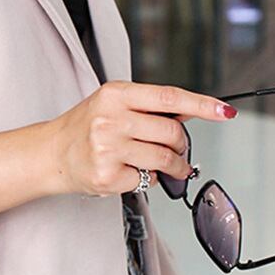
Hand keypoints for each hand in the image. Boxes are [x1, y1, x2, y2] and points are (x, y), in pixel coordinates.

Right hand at [48, 80, 237, 196]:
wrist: (50, 154)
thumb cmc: (83, 128)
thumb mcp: (112, 104)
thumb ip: (147, 107)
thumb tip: (191, 113)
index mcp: (115, 95)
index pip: (169, 98)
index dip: (202, 105)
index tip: (224, 111)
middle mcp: (110, 120)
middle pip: (171, 132)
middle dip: (181, 144)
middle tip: (178, 149)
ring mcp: (108, 150)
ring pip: (163, 159)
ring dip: (174, 166)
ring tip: (170, 167)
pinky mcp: (106, 176)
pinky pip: (146, 179)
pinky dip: (147, 179)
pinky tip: (132, 173)